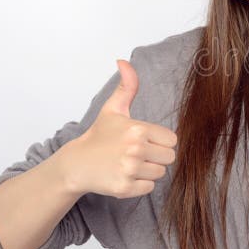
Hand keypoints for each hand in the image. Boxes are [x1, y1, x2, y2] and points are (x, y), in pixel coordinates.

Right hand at [62, 59, 177, 198]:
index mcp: (137, 129)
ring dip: (148, 170)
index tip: (144, 140)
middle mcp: (135, 150)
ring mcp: (129, 170)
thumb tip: (124, 61)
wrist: (76, 164)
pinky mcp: (125, 188)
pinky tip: (124, 175)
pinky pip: (149, 188)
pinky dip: (140, 184)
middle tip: (137, 153)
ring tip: (129, 163)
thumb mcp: (113, 109)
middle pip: (169, 157)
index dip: (159, 141)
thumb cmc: (99, 136)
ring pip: (160, 173)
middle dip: (156, 156)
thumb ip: (127, 86)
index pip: (172, 140)